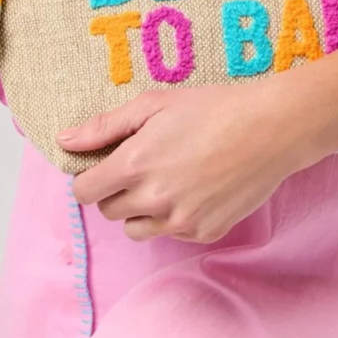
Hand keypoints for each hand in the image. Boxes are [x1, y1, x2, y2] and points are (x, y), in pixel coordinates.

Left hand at [56, 78, 319, 243]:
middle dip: (117, 190)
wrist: (273, 128)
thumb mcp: (154, 105)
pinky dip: (174, 216)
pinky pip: (172, 233)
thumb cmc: (214, 108)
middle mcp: (153, 200)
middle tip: (143, 165)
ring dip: (141, 210)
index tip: (105, 165)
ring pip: (136, 229)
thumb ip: (104, 126)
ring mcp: (180, 221)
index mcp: (134, 165)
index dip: (89, 177)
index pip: (83, 192)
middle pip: (108, 211)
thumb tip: (65, 142)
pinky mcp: (204, 232)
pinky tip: (195, 188)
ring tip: (167, 180)